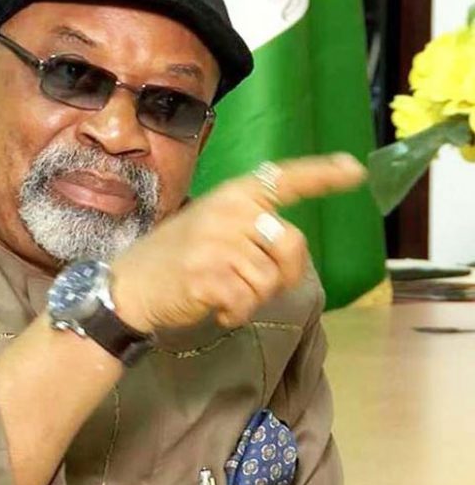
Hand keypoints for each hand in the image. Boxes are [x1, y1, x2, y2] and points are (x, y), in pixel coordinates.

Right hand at [111, 153, 365, 332]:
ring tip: (224, 293)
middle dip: (283, 274)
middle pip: (291, 244)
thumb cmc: (175, 258)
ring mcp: (217, 242)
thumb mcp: (211, 227)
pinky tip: (216, 308)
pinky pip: (248, 300)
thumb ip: (250, 228)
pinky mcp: (208, 274)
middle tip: (254, 285)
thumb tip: (290, 250)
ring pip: (270, 279)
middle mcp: (229, 212)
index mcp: (232, 195)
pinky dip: (236, 313)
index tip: (354, 170)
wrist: (130, 285)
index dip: (321, 175)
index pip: (284, 179)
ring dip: (253, 297)